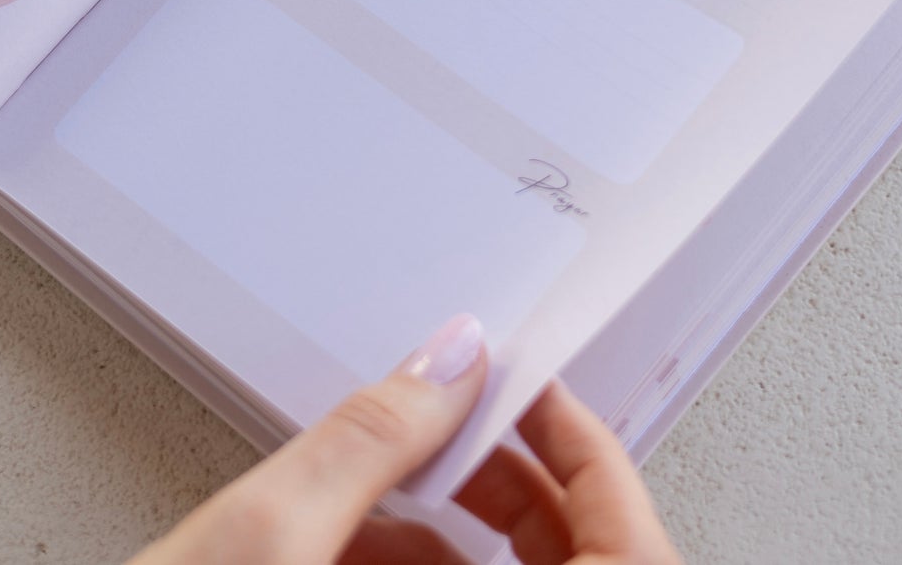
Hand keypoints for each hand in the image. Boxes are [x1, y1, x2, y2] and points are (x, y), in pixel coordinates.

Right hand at [126, 313, 679, 564]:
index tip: (533, 389)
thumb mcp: (271, 536)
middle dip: (502, 484)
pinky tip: (339, 544)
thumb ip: (373, 437)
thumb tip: (450, 358)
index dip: (587, 453)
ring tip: (366, 490)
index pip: (630, 552)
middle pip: (568, 564)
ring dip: (441, 534)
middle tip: (450, 429)